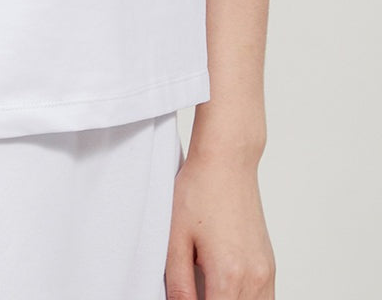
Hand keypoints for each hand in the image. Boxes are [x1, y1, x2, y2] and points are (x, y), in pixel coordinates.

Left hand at [164, 147, 275, 298]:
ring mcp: (266, 273)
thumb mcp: (176, 239)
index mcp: (228, 275)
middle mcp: (254, 279)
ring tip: (206, 288)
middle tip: (192, 290)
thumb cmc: (199, 191)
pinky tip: (223, 290)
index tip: (183, 299)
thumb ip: (179, 285)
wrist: (227, 161)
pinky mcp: (270, 266)